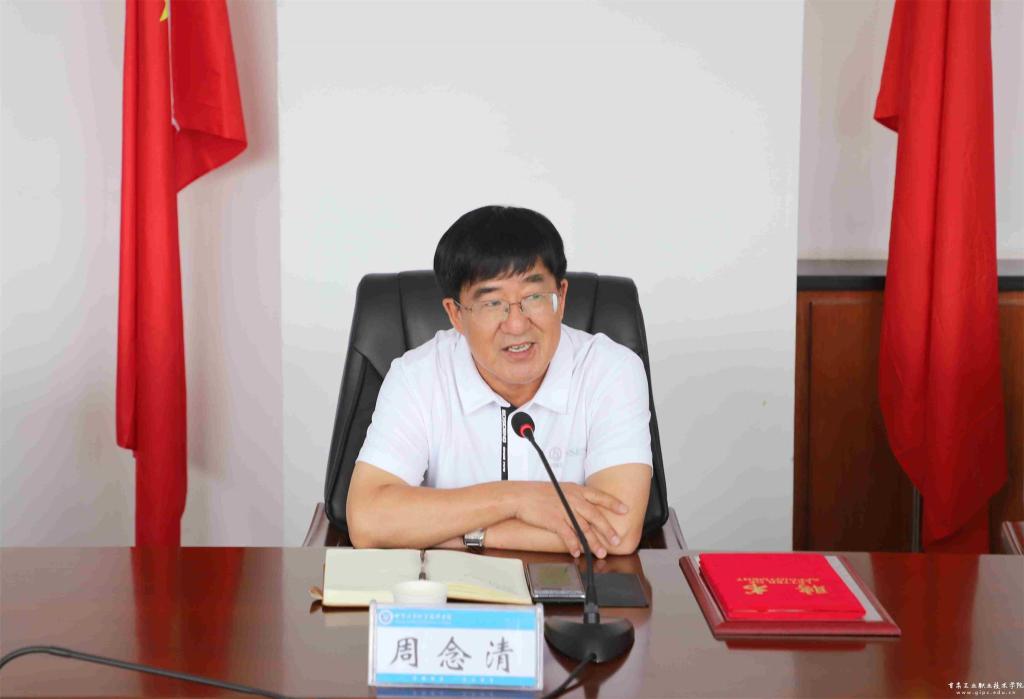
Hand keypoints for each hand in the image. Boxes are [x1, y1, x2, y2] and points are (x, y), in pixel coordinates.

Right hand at [511, 482, 628, 557]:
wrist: (520, 496)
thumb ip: (573, 498)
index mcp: (576, 490)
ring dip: (593, 542)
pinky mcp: (554, 520)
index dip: (613, 503)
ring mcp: (564, 510)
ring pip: (584, 528)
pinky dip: (574, 545)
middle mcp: (573, 499)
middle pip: (595, 516)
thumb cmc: (538, 493)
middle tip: (616, 541)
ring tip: (600, 553)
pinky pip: (567, 535)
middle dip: (608, 530)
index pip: (599, 496)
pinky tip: (578, 552)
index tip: (625, 509)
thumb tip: (584, 507)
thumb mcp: (560, 490)